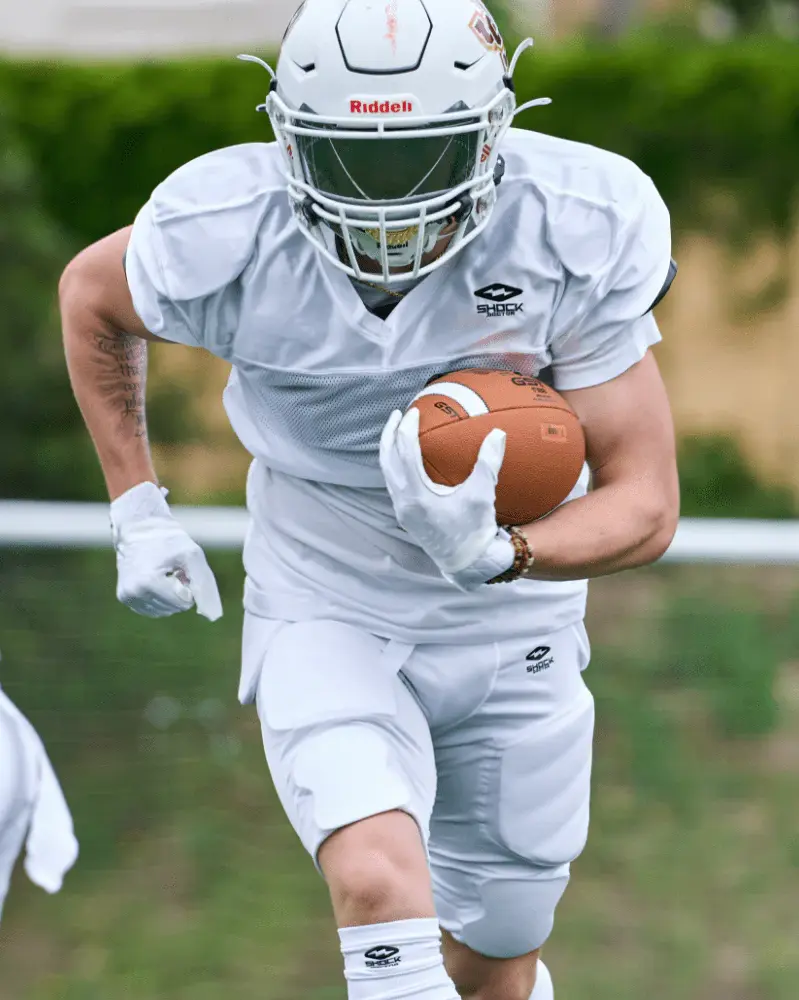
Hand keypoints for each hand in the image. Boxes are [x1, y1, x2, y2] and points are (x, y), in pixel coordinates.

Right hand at [110, 482, 222, 619]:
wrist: (138, 527)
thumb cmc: (168, 540)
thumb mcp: (192, 556)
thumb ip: (204, 584)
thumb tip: (212, 615)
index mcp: (149, 582)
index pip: (184, 603)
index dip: (189, 586)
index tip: (182, 569)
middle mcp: (134, 593)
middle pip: (174, 608)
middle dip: (180, 592)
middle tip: (174, 570)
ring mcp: (127, 597)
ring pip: (164, 612)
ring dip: (170, 596)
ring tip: (166, 573)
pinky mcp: (124, 597)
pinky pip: (152, 610)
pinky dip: (160, 598)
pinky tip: (157, 579)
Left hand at [379, 408, 514, 590]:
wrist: (468, 564)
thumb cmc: (475, 532)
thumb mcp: (482, 495)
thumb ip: (488, 462)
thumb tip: (497, 433)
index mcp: (418, 496)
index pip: (405, 452)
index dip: (407, 428)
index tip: (414, 411)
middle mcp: (404, 503)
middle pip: (387, 460)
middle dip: (390, 435)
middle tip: (397, 415)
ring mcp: (403, 511)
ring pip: (387, 473)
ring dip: (390, 450)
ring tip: (397, 433)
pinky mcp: (407, 516)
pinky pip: (394, 483)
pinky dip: (396, 466)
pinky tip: (407, 459)